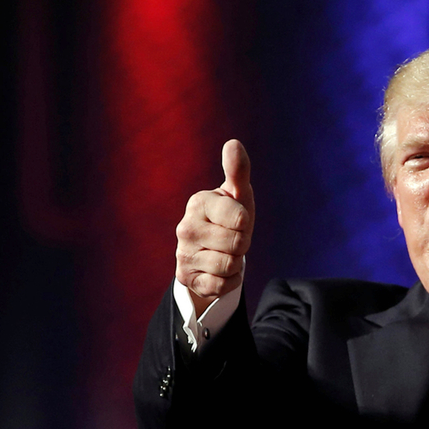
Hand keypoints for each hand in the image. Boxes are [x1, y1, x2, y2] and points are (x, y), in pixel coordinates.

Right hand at [175, 139, 254, 315]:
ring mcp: (184, 255)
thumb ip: (238, 170)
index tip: (236, 220)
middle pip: (238, 244)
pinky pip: (222, 285)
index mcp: (198, 203)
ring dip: (236, 263)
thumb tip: (233, 143)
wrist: (212, 250)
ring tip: (225, 252)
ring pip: (230, 266)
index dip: (245, 223)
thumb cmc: (229, 216)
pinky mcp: (187, 279)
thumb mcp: (238, 194)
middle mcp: (185, 228)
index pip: (240, 220)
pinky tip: (218, 270)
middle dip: (242, 244)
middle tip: (231, 238)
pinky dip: (229, 281)